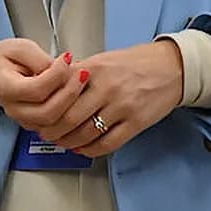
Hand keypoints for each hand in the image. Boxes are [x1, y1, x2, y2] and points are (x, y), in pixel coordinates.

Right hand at [0, 38, 86, 132]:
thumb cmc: (7, 59)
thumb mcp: (21, 48)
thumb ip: (40, 59)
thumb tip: (61, 70)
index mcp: (6, 88)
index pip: (36, 90)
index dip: (56, 75)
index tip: (67, 58)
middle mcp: (14, 109)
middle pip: (47, 113)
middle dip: (70, 93)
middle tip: (82, 73)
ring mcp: (25, 120)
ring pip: (54, 124)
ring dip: (73, 104)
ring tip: (83, 82)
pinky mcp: (36, 124)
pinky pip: (57, 126)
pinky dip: (71, 111)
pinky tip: (79, 94)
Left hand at [43, 39, 183, 158]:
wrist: (171, 67)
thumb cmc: (135, 63)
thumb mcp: (103, 60)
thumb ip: (78, 74)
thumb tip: (51, 88)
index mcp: (94, 69)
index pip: (60, 93)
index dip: (46, 109)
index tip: (39, 117)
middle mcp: (106, 87)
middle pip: (69, 117)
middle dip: (54, 131)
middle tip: (47, 135)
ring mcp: (122, 106)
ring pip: (86, 133)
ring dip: (70, 142)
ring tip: (63, 143)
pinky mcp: (136, 122)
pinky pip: (108, 143)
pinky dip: (91, 150)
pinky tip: (84, 149)